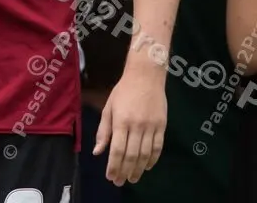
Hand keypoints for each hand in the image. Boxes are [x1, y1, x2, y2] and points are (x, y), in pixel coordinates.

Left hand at [94, 64, 167, 185]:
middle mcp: (136, 126)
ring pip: (145, 154)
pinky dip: (153, 160)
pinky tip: (146, 167)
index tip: (111, 177)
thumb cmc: (123, 91)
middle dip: (125, 171)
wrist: (146, 77)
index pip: (117, 149)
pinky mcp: (162, 126)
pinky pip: (158, 147)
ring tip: (132, 178)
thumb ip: (104, 131)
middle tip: (120, 182)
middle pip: (131, 155)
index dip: (113, 165)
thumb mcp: (108, 108)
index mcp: (121, 121)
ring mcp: (151, 127)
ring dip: (138, 169)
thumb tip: (97, 152)